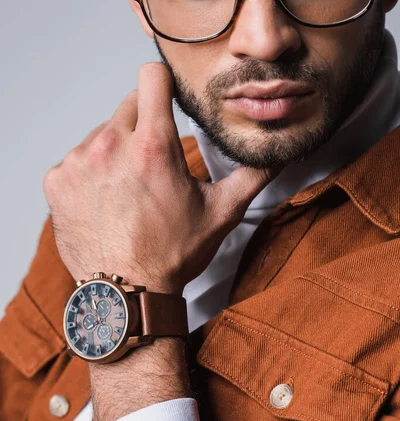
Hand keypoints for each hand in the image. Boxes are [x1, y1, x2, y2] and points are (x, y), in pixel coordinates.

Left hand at [43, 62, 280, 294]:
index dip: (165, 84)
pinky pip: (77, 159)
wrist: (126, 294)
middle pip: (128, 106)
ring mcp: (78, 163)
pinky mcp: (57, 181)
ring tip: (129, 191)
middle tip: (155, 165)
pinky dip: (92, 173)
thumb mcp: (221, 214)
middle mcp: (109, 146)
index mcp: (152, 147)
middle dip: (145, 125)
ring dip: (117, 151)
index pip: (152, 75)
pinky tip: (106, 203)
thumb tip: (280, 151)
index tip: (169, 102)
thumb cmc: (172, 255)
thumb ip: (253, 175)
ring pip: (102, 134)